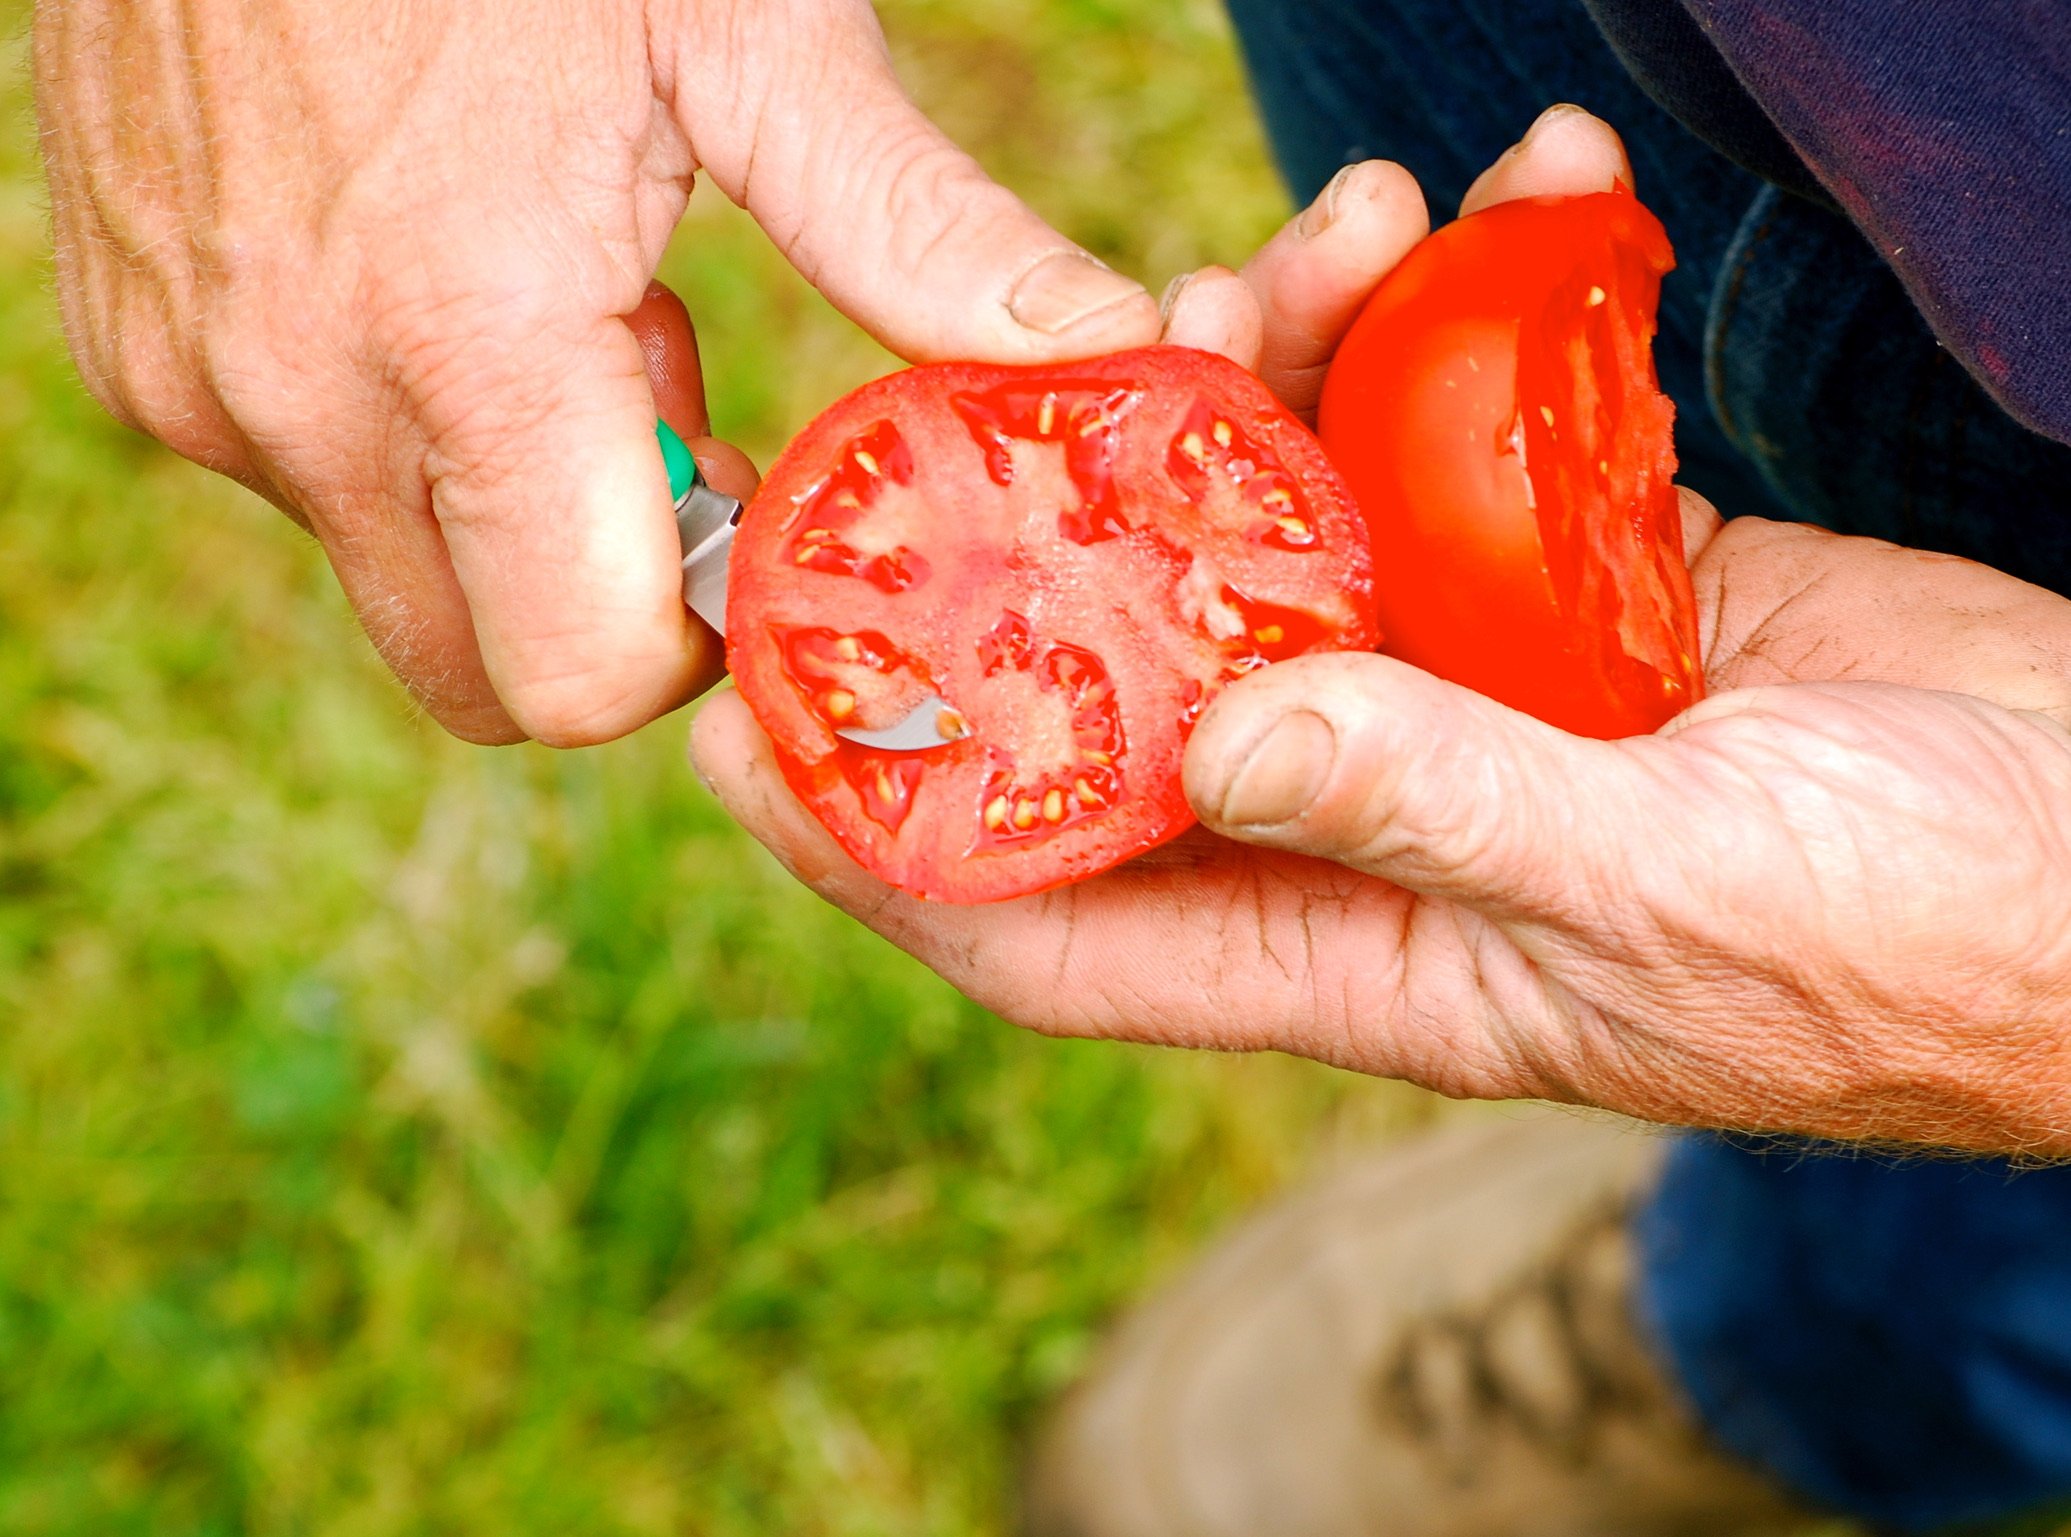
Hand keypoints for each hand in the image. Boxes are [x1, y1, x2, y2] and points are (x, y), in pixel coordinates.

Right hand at [35, 0, 1158, 743]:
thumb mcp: (748, 37)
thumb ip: (911, 230)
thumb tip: (1100, 351)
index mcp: (466, 345)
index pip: (584, 677)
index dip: (694, 642)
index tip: (755, 525)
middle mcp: (298, 401)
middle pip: (486, 676)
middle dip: (601, 606)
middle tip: (677, 430)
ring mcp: (195, 380)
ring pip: (394, 580)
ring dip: (502, 511)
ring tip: (564, 309)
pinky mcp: (138, 346)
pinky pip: (296, 478)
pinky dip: (399, 433)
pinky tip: (456, 280)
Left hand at [693, 106, 2070, 1155]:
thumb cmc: (1909, 943)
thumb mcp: (1662, 895)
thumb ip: (1435, 806)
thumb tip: (1218, 739)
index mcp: (1357, 948)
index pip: (1053, 917)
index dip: (883, 841)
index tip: (740, 740)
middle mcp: (1370, 812)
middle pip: (1144, 677)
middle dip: (1074, 530)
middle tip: (1037, 375)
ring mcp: (1463, 680)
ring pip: (1296, 523)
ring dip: (1284, 374)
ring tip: (1329, 231)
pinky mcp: (1569, 572)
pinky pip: (1468, 435)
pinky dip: (1480, 321)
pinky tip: (1519, 200)